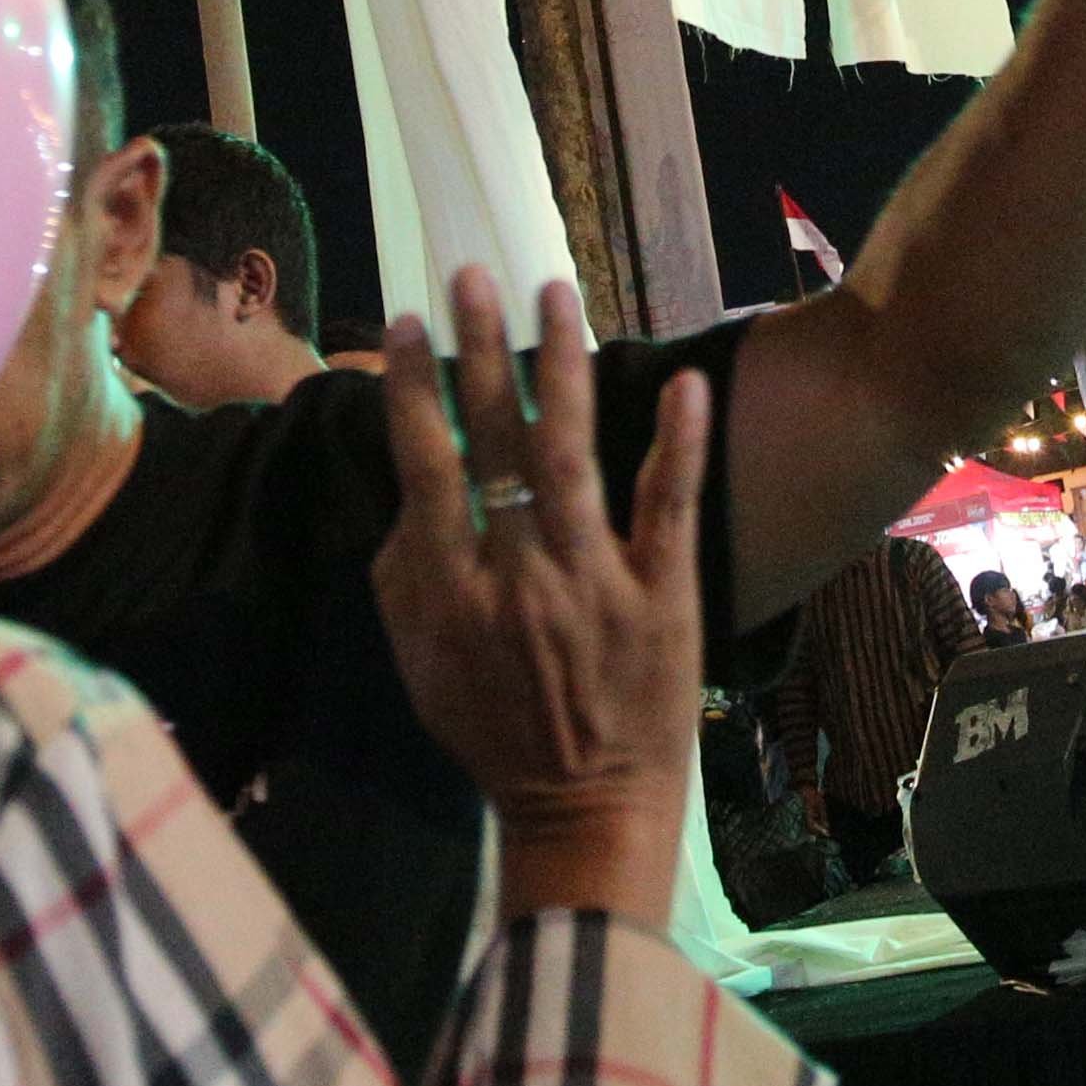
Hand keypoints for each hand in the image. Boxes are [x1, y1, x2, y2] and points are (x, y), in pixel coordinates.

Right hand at [371, 268, 711, 928]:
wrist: (584, 811)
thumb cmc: (496, 734)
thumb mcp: (421, 666)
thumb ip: (402, 578)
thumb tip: (403, 494)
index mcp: (452, 590)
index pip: (427, 466)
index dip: (417, 389)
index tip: (412, 321)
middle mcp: (518, 574)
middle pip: (495, 441)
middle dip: (479, 351)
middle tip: (473, 274)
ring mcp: (593, 581)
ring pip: (572, 455)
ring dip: (562, 368)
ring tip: (554, 293)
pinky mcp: (662, 595)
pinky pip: (665, 508)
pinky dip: (675, 445)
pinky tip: (683, 385)